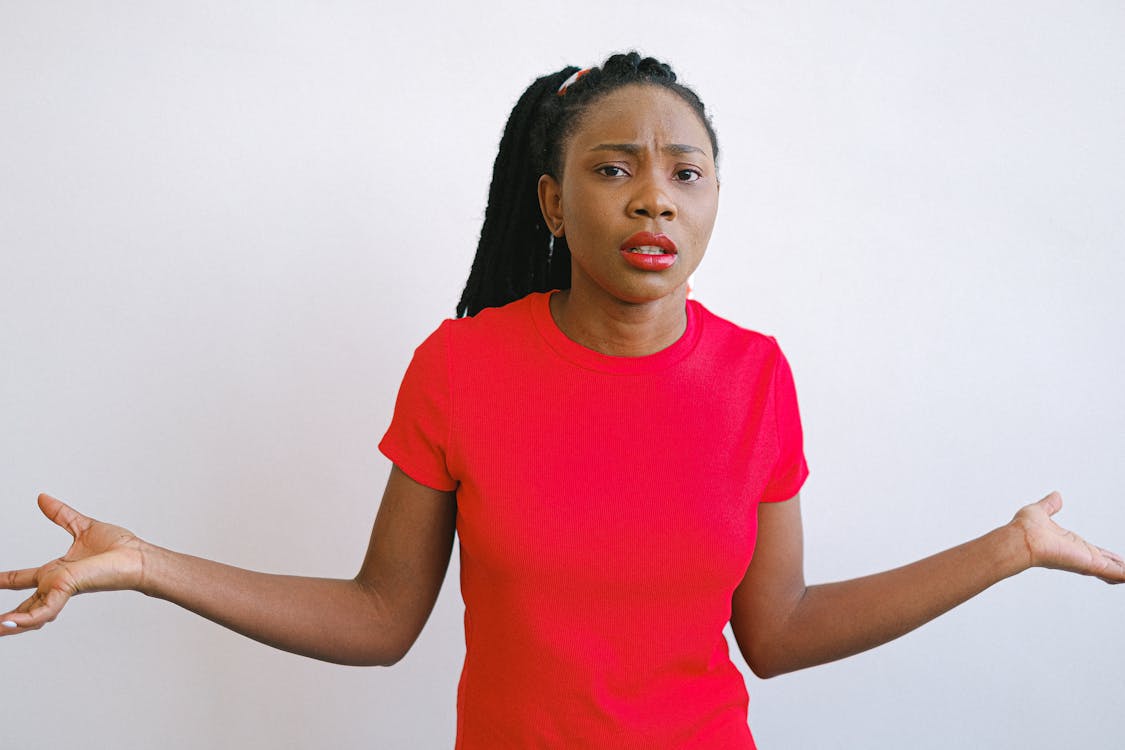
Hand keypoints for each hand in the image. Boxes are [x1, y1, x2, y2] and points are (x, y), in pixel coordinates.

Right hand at [1, 494, 144, 634]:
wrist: (138, 557)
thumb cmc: (120, 548)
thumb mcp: (81, 526)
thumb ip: (61, 514)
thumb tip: (43, 498)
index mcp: (57, 571)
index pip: (24, 579)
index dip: (5, 580)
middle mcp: (56, 584)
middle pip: (24, 605)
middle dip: (4, 617)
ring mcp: (61, 590)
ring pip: (29, 615)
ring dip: (8, 624)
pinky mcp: (68, 590)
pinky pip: (41, 611)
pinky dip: (23, 620)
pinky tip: (5, 625)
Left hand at [1010, 492, 1124, 583]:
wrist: (1022, 539)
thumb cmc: (1026, 529)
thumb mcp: (1041, 512)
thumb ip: (1050, 505)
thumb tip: (1056, 496)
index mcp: (1072, 543)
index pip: (1095, 552)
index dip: (1107, 556)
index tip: (1118, 560)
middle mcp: (1080, 555)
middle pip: (1107, 563)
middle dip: (1120, 566)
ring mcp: (1086, 561)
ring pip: (1113, 570)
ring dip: (1124, 571)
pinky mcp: (1090, 565)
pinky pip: (1115, 572)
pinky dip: (1124, 574)